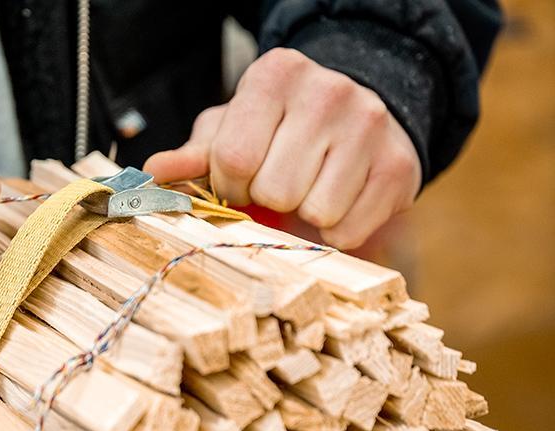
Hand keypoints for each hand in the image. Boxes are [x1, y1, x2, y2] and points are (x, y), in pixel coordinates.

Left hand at [145, 48, 420, 249]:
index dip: (231, 184)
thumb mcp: (234, 129)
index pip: (234, 158)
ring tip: (309, 191)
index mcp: (275, 75)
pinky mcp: (400, 167)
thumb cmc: (281, 128)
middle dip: (268, 200)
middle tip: (279, 186)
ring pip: (315, 211)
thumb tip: (153, 173)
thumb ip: (194, 154)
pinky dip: (336, 231)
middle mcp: (328, 92)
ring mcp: (370, 127)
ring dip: (303, 216)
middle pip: (275, 189)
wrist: (358, 116)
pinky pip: (349, 229)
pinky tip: (338, 203)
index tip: (240, 180)